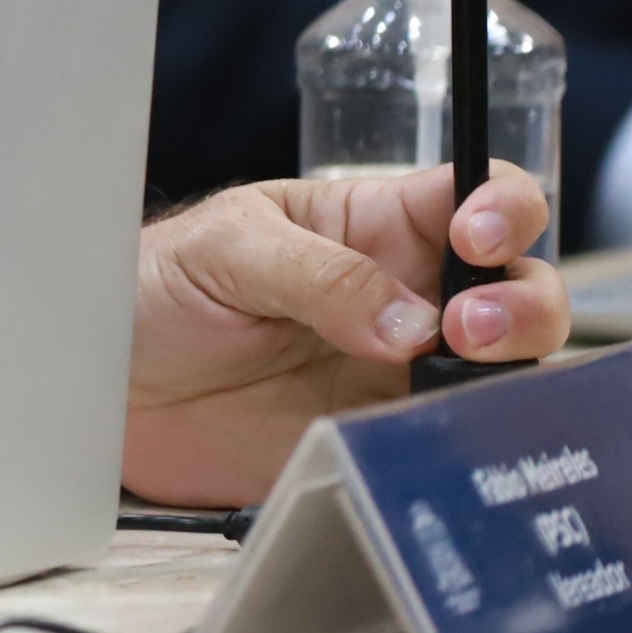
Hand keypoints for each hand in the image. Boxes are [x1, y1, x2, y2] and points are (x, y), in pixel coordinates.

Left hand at [122, 164, 569, 507]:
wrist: (110, 386)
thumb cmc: (154, 291)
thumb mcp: (223, 253)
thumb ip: (315, 275)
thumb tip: (410, 322)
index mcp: (369, 225)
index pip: (471, 194)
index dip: (501, 205)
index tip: (477, 235)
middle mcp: (406, 294)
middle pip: (517, 284)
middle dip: (521, 299)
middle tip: (467, 324)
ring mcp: (402, 370)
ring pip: (508, 363)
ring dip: (512, 363)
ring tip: (456, 367)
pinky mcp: (383, 434)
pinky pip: (457, 438)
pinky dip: (474, 436)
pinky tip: (442, 432)